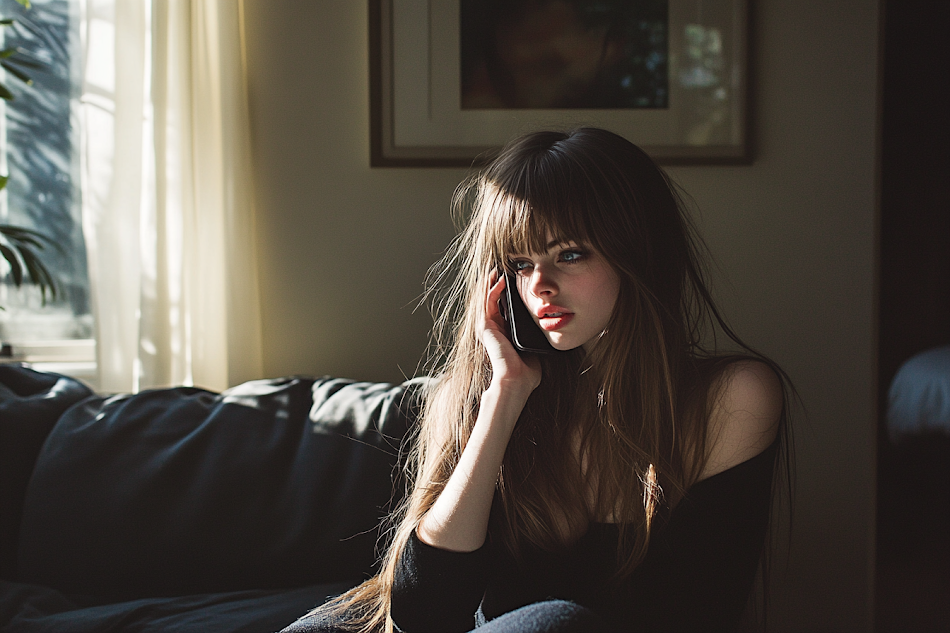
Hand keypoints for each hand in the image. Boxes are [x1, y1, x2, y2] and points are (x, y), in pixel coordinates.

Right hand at [481, 270, 541, 393]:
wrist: (518, 379)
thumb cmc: (528, 369)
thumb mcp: (534, 344)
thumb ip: (537, 334)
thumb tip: (551, 323)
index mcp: (503, 332)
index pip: (503, 305)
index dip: (507, 290)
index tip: (515, 276)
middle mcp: (493, 327)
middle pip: (492, 298)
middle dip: (496, 281)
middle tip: (503, 266)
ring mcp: (487, 326)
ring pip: (487, 297)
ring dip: (492, 281)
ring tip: (498, 267)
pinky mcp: (485, 326)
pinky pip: (487, 302)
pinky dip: (493, 289)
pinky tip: (500, 279)